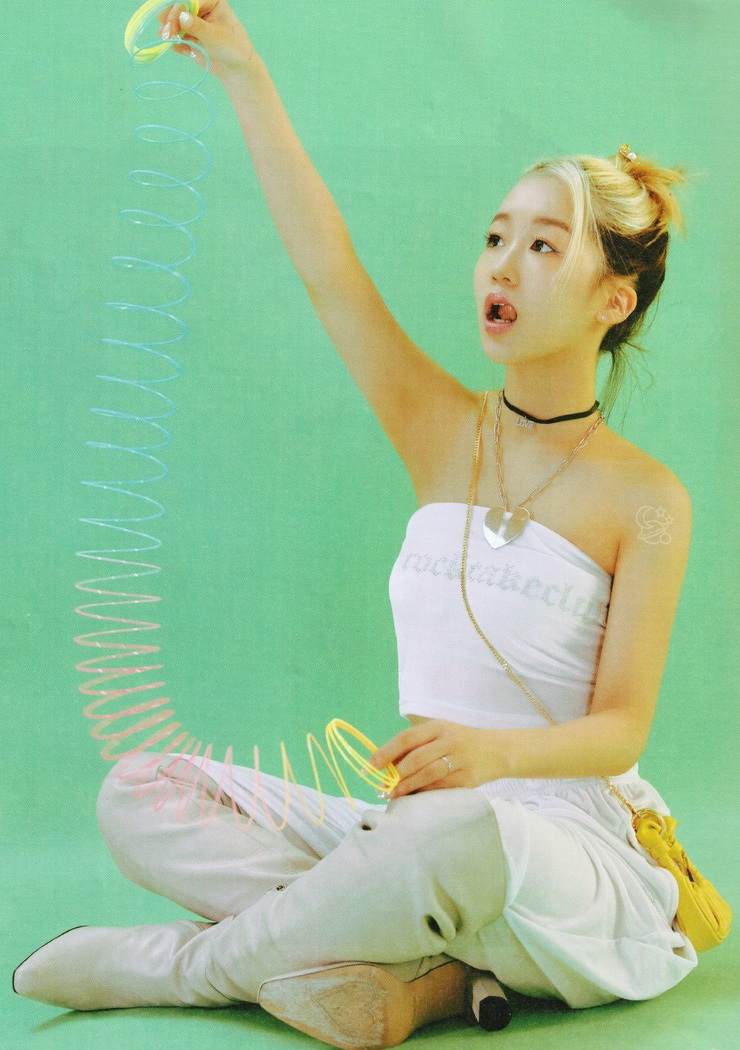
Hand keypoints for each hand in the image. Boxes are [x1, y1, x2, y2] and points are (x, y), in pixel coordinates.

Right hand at [159, 2, 255, 78]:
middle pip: (180, 11)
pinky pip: (179, 39)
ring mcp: (195, 26)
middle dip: (171, 20)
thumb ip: (197, 26)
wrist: (237, 71)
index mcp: (211, 2)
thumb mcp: (215, 36)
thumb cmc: (233, 48)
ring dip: (169, 30)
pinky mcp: (191, 41)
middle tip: (165, 31)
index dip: (179, 9)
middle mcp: (201, 11)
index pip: (191, 1)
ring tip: (164, 38)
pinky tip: (170, 45)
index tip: (172, 21)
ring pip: (177, 24)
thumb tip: (181, 16)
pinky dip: (173, 42)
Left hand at [369, 720, 503, 798]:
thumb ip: (417, 745)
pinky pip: (441, 787)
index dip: (386, 752)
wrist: (498, 750)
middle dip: (395, 774)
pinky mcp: (468, 779)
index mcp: (438, 727)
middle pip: (416, 758)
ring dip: (407, 786)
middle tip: (381, 785)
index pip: (406, 738)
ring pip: (427, 774)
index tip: (371, 765)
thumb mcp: (441, 734)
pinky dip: (424, 792)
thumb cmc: (461, 742)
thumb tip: (387, 764)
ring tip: (393, 794)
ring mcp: (460, 760)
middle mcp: (449, 741)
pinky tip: (414, 796)